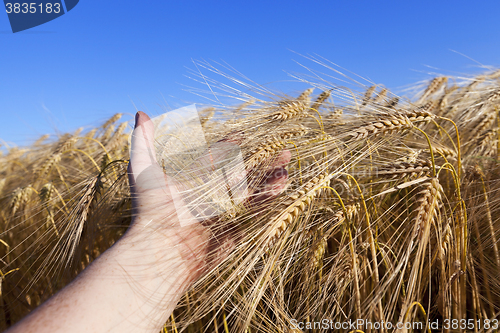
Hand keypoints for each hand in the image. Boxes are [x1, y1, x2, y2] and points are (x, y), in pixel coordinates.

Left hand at [127, 111, 289, 281]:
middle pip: (241, 173)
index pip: (216, 158)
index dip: (230, 145)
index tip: (242, 134)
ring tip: (286, 162)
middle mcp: (211, 195)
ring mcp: (224, 213)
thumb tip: (140, 113)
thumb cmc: (150, 209)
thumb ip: (143, 141)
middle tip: (280, 148)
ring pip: (252, 190)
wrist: (159, 252)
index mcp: (193, 181)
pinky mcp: (234, 230)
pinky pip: (255, 212)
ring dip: (269, 176)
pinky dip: (269, 198)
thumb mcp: (143, 170)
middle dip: (260, 159)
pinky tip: (282, 183)